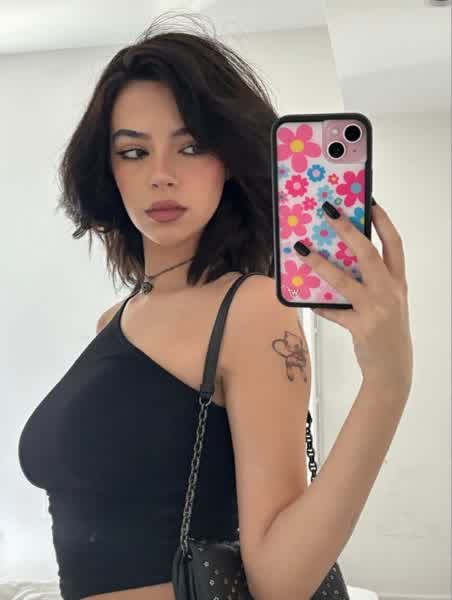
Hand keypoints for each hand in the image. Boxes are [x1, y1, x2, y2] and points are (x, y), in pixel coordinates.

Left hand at [296, 200, 412, 391]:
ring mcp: (376, 310)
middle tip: (329, 211)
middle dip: (348, 230)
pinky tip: (304, 299)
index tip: (369, 202)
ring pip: (344, 280)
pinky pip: (333, 312)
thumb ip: (371, 283)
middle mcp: (390, 292)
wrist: (393, 370)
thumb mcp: (388, 303)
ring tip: (301, 249)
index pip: (394, 244)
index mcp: (398, 283)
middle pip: (368, 254)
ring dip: (320, 263)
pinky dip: (318, 304)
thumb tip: (340, 261)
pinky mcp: (361, 328)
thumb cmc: (389, 331)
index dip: (382, 222)